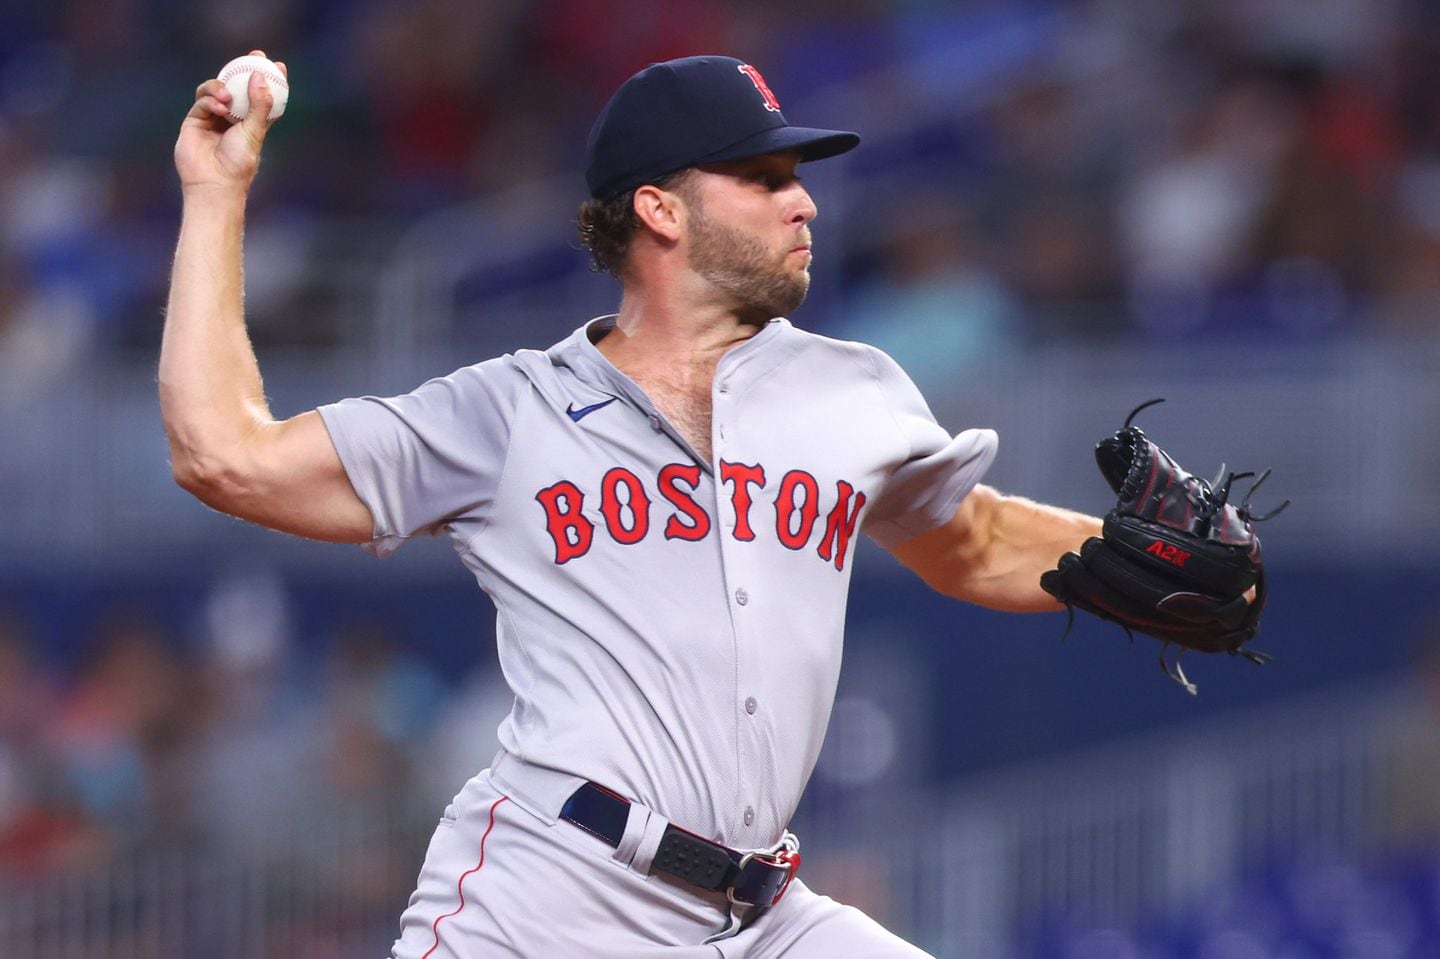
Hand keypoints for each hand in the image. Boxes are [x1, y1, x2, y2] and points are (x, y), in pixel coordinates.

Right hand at [174, 49, 287, 194]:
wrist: (214, 182)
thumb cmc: (239, 162)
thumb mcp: (254, 132)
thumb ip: (259, 105)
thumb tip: (260, 76)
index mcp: (251, 123)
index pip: (261, 97)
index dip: (268, 80)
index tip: (277, 65)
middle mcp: (232, 119)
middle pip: (238, 87)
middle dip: (244, 70)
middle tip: (254, 56)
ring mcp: (212, 119)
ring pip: (216, 90)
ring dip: (222, 86)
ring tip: (228, 96)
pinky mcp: (195, 121)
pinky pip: (202, 101)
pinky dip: (210, 100)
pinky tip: (219, 108)